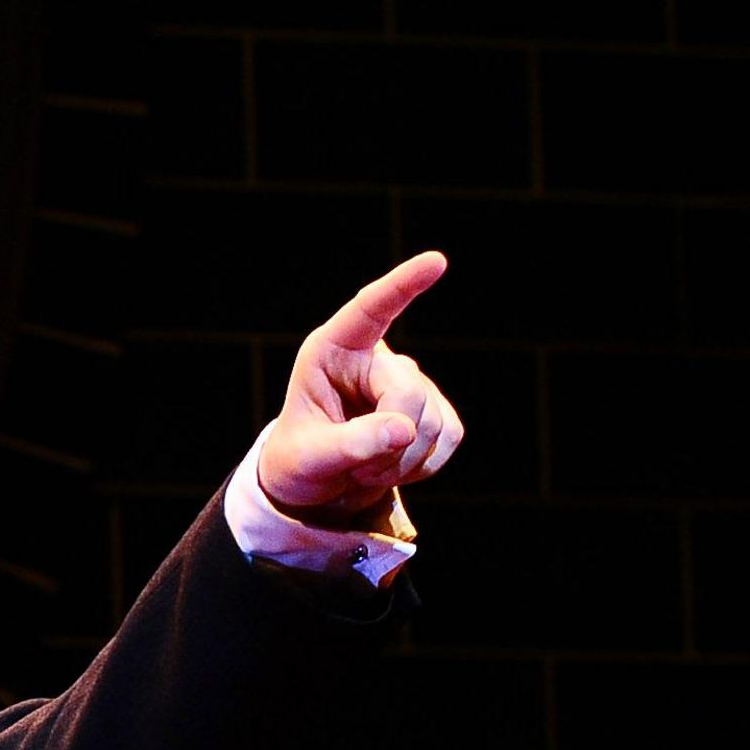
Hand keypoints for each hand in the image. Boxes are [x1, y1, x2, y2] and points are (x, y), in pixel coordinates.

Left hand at [258, 250, 464, 529]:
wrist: (317, 487)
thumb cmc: (300, 460)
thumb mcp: (310, 457)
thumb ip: (350, 444)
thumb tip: (405, 429)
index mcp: (334, 351)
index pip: (370, 310)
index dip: (402, 286)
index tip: (436, 262)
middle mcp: (375, 359)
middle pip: (409, 394)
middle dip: (389, 441)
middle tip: (357, 467)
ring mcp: (411, 381)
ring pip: (432, 422)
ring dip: (401, 460)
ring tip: (365, 467)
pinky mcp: (437, 410)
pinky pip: (449, 437)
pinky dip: (422, 465)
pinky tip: (392, 466)